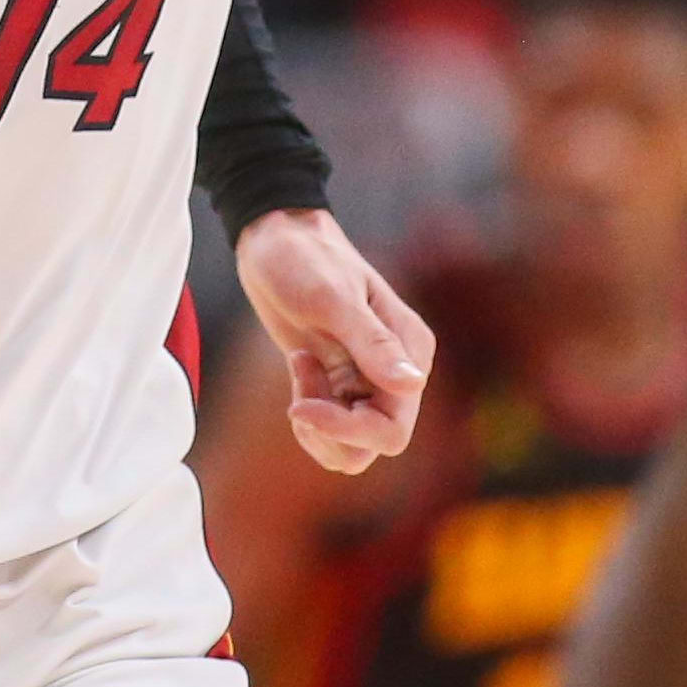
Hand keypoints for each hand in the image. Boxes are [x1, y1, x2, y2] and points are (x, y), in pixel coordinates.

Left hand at [233, 208, 432, 473]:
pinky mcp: (342, 382)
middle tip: (299, 395)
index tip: (301, 406)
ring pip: (353, 446)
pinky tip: (299, 367)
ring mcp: (370, 379)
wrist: (275, 239)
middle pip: (375, 443)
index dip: (348, 431)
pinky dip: (309, 414)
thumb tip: (411, 385)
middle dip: (331, 431)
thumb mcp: (333, 299)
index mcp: (410, 351)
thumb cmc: (304, 259)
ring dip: (318, 426)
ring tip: (301, 375)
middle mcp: (397, 371)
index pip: (393, 428)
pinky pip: (333, 429)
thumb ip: (372, 344)